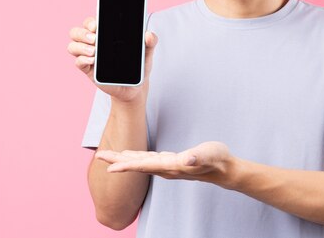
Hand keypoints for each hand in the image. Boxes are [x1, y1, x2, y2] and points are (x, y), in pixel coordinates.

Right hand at [67, 17, 157, 102]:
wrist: (134, 88)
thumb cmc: (138, 66)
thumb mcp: (146, 53)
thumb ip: (150, 42)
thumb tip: (149, 35)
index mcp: (106, 34)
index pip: (92, 22)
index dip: (91, 21)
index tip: (97, 24)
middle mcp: (94, 43)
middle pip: (77, 31)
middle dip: (82, 32)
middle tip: (95, 38)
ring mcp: (89, 56)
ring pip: (73, 45)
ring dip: (80, 46)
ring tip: (94, 51)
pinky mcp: (88, 70)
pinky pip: (77, 62)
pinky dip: (81, 60)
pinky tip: (92, 61)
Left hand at [95, 141, 236, 186]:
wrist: (224, 169)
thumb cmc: (217, 159)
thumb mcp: (209, 153)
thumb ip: (198, 156)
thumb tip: (188, 158)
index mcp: (172, 166)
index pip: (144, 166)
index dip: (126, 166)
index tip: (109, 167)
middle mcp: (167, 168)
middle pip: (137, 165)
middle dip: (118, 160)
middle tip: (98, 155)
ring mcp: (168, 166)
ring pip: (141, 163)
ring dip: (124, 159)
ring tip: (109, 155)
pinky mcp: (171, 162)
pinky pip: (148, 161)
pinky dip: (136, 158)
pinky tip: (132, 155)